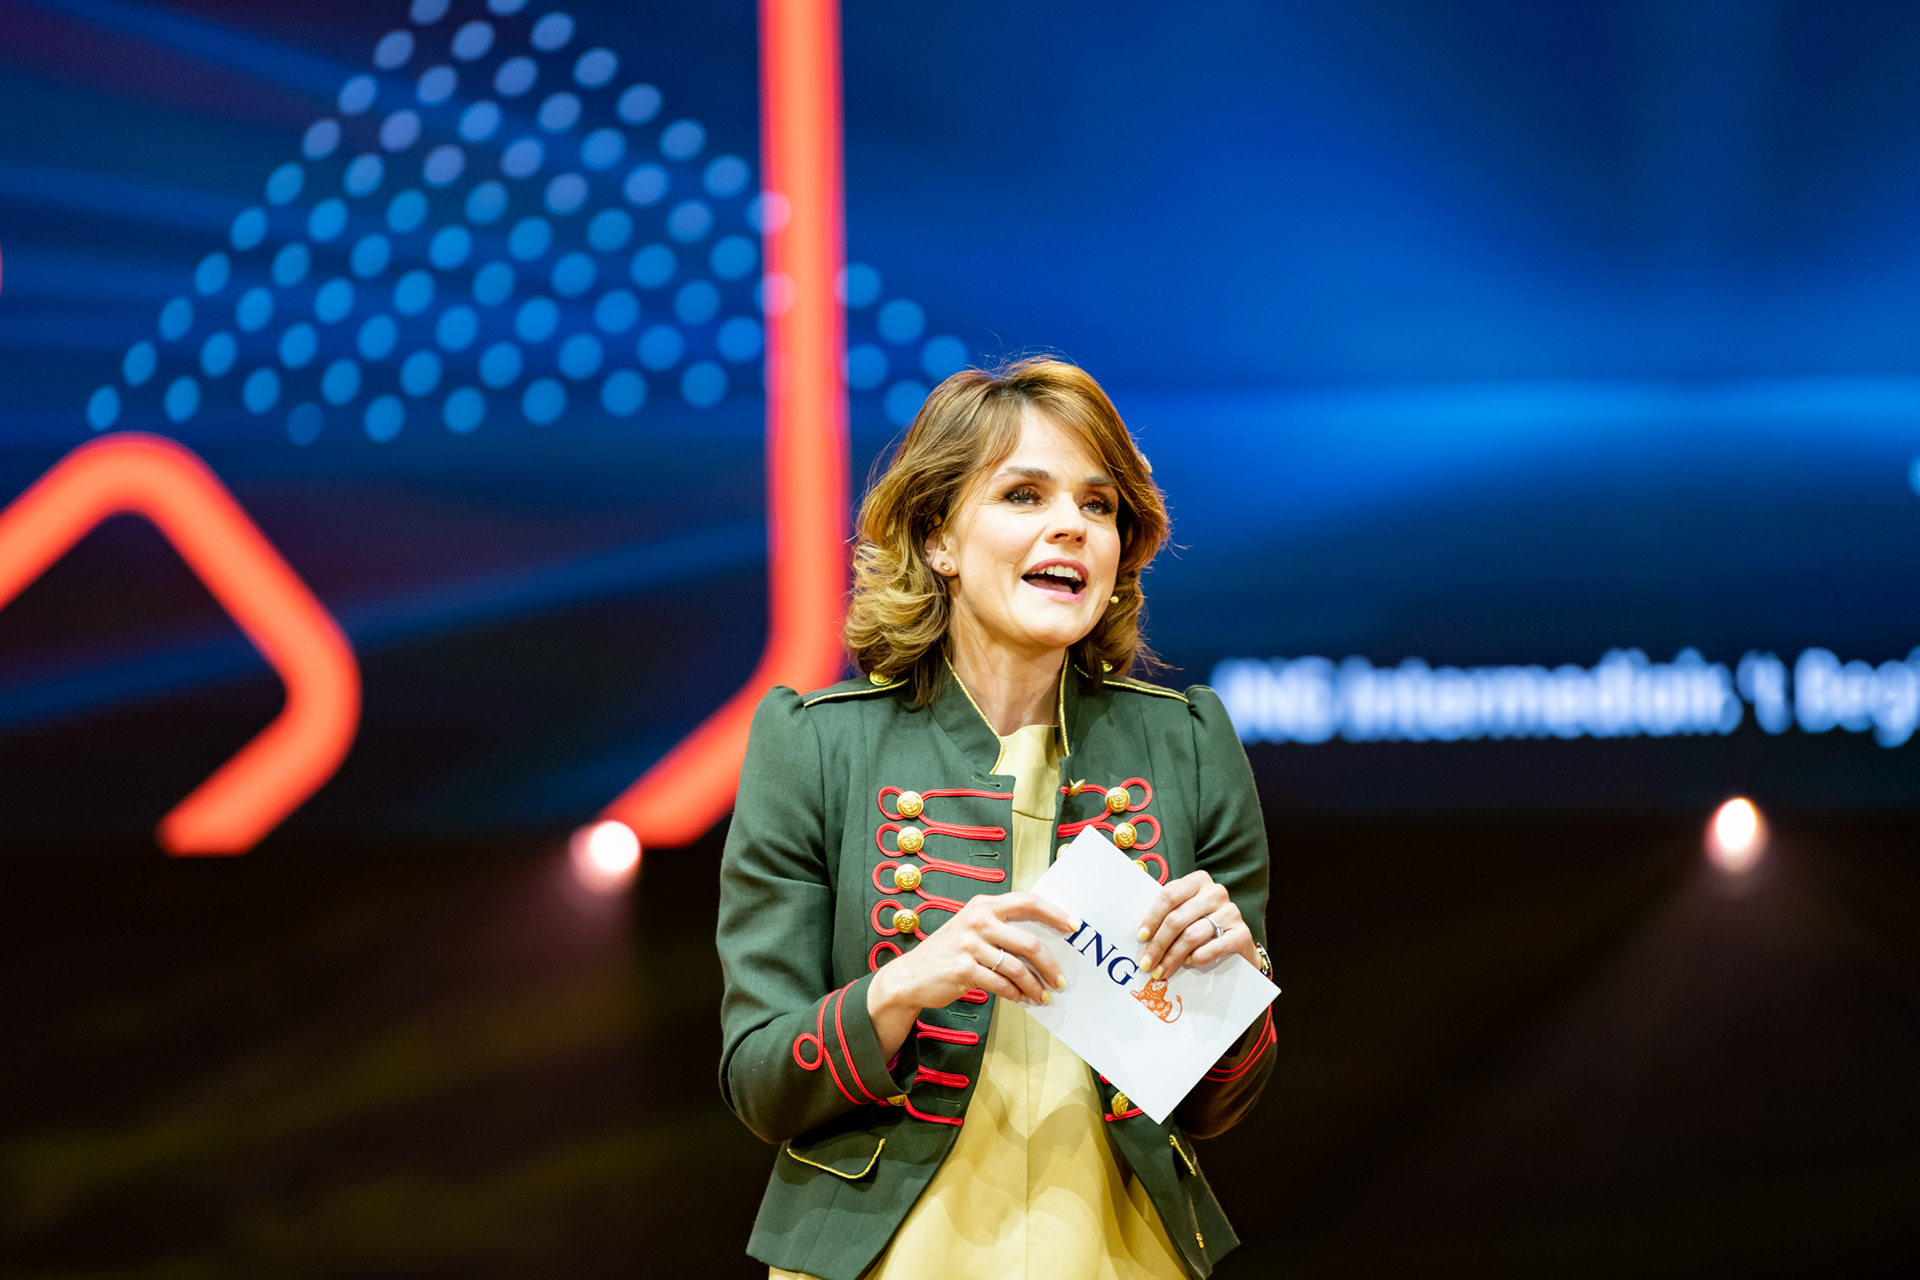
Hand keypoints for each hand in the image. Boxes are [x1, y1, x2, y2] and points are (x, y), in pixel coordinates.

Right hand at [867, 891, 1076, 1056]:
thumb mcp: (972, 929)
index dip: (1055, 913)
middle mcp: (977, 919)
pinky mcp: (963, 968)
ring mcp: (969, 944)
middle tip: (1061, 981)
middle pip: (1028, 942)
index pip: (1027, 901)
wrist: (911, 976)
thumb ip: (1002, 928)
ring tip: (1043, 996)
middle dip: (1050, 965)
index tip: (1074, 926)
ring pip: (1017, 968)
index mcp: (984, 905)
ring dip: (1035, 986)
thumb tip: (1043, 945)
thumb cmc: (949, 952)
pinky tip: (1022, 999)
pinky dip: (1016, 995)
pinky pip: (1001, 984)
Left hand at [1136, 871, 1257, 981]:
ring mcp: (1231, 912)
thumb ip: (1168, 915)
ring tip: (1162, 970)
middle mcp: (1215, 892)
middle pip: (1177, 918)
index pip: (1170, 895)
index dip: (1152, 917)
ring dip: (1172, 956)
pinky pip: (1213, 947)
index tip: (1141, 937)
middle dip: (1158, 944)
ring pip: (1192, 935)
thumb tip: (1142, 936)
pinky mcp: (1242, 933)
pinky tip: (1188, 963)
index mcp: (1198, 881)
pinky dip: (1197, 957)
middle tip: (1147, 963)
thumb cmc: (1203, 925)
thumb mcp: (1186, 912)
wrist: (1237, 942)